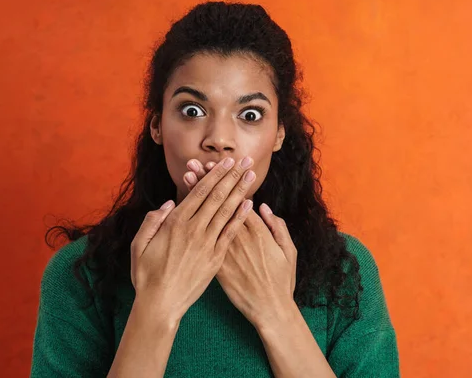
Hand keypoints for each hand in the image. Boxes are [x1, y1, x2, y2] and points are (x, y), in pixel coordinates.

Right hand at [130, 157, 255, 321]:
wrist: (160, 305)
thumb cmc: (146, 275)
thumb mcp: (139, 245)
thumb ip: (152, 221)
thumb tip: (168, 203)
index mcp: (175, 223)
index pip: (199, 192)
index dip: (214, 175)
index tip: (225, 161)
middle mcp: (193, 230)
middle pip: (217, 197)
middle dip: (232, 176)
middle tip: (245, 160)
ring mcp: (206, 244)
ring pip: (226, 211)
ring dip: (240, 191)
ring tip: (251, 175)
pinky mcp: (216, 259)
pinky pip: (230, 234)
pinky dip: (240, 218)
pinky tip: (250, 204)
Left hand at [183, 159, 297, 327]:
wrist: (268, 309)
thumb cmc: (281, 280)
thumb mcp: (288, 251)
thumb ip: (277, 228)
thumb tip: (263, 208)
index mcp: (256, 231)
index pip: (237, 199)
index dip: (226, 181)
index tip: (217, 165)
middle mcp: (237, 236)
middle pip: (218, 202)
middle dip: (206, 181)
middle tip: (194, 163)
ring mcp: (224, 249)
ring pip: (206, 216)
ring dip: (195, 195)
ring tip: (186, 176)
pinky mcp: (215, 263)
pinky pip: (201, 237)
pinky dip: (192, 222)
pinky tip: (183, 208)